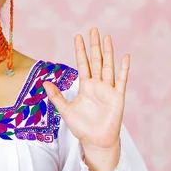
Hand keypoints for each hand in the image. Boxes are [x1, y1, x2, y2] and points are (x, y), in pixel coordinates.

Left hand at [42, 28, 129, 150]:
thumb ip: (56, 96)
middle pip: (96, 61)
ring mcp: (108, 90)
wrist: (96, 141)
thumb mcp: (65, 110)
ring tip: (107, 37)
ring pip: (108, 66)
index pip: (83, 64)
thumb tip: (45, 82)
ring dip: (108, 52)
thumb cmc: (82, 127)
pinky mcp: (117, 97)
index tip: (78, 36)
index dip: (80, 50)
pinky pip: (121, 80)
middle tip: (93, 30)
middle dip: (94, 46)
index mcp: (85, 86)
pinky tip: (125, 57)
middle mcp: (97, 85)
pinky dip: (123, 69)